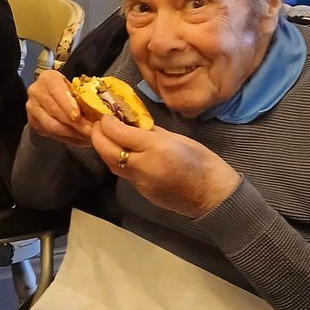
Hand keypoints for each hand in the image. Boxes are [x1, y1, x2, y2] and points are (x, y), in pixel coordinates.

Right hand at [25, 69, 92, 146]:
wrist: (51, 94)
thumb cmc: (68, 90)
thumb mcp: (75, 88)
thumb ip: (83, 98)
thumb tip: (99, 114)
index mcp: (48, 78)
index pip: (56, 91)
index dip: (67, 105)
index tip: (78, 117)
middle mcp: (37, 92)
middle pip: (54, 110)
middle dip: (74, 123)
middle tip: (90, 131)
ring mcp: (32, 108)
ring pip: (51, 125)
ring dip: (71, 133)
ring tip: (86, 137)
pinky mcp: (33, 122)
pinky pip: (51, 134)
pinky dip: (68, 138)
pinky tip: (79, 139)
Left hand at [90, 117, 240, 218]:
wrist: (212, 195)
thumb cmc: (201, 161)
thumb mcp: (177, 137)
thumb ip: (152, 131)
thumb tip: (133, 123)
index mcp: (156, 147)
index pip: (119, 133)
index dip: (107, 122)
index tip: (105, 115)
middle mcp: (143, 165)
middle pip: (107, 150)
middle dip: (98, 135)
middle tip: (98, 123)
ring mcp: (140, 182)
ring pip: (111, 163)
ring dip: (103, 149)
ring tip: (105, 136)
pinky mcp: (140, 192)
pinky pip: (122, 173)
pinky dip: (116, 160)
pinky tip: (119, 152)